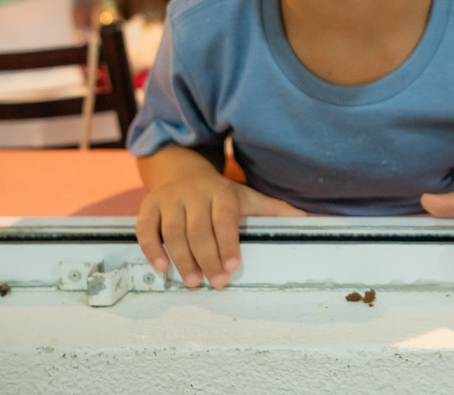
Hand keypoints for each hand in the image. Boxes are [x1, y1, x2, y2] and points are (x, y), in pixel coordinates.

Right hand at [136, 171, 305, 288]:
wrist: (183, 170)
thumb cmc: (219, 193)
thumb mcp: (247, 197)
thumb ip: (273, 210)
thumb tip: (307, 218)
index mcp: (221, 192)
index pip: (225, 220)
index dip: (228, 244)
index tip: (233, 267)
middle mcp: (194, 193)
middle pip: (199, 229)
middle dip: (207, 258)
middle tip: (214, 283)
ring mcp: (170, 199)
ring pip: (173, 230)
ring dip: (181, 259)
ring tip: (192, 282)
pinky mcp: (150, 205)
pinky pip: (146, 228)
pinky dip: (151, 247)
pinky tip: (161, 266)